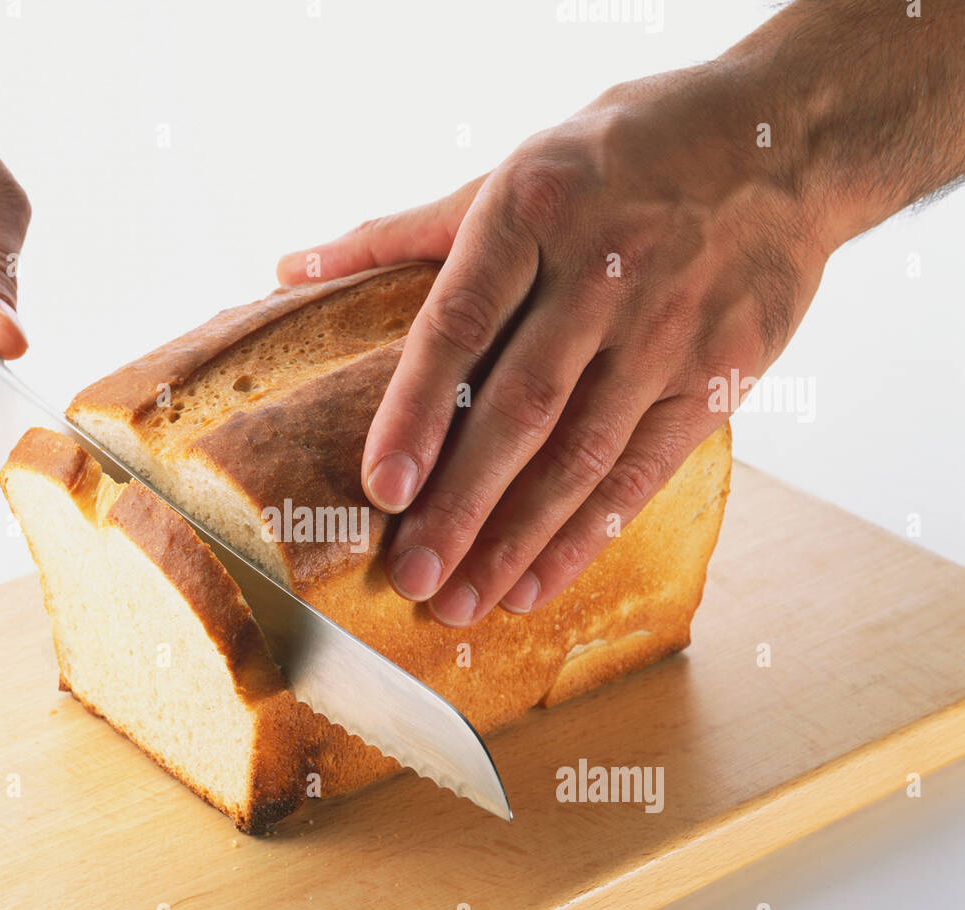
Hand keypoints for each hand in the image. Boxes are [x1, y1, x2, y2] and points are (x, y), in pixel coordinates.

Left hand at [278, 66, 830, 623]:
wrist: (783, 140)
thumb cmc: (624, 154)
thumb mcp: (515, 168)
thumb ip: (404, 231)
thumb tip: (292, 268)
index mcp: (533, 209)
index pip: (460, 324)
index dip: (417, 411)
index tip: (382, 487)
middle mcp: (602, 271)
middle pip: (520, 408)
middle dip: (462, 505)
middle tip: (413, 578)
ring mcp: (666, 328)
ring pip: (581, 454)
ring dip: (516, 539)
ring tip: (463, 603)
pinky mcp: (717, 373)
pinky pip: (643, 470)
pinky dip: (586, 535)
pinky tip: (538, 585)